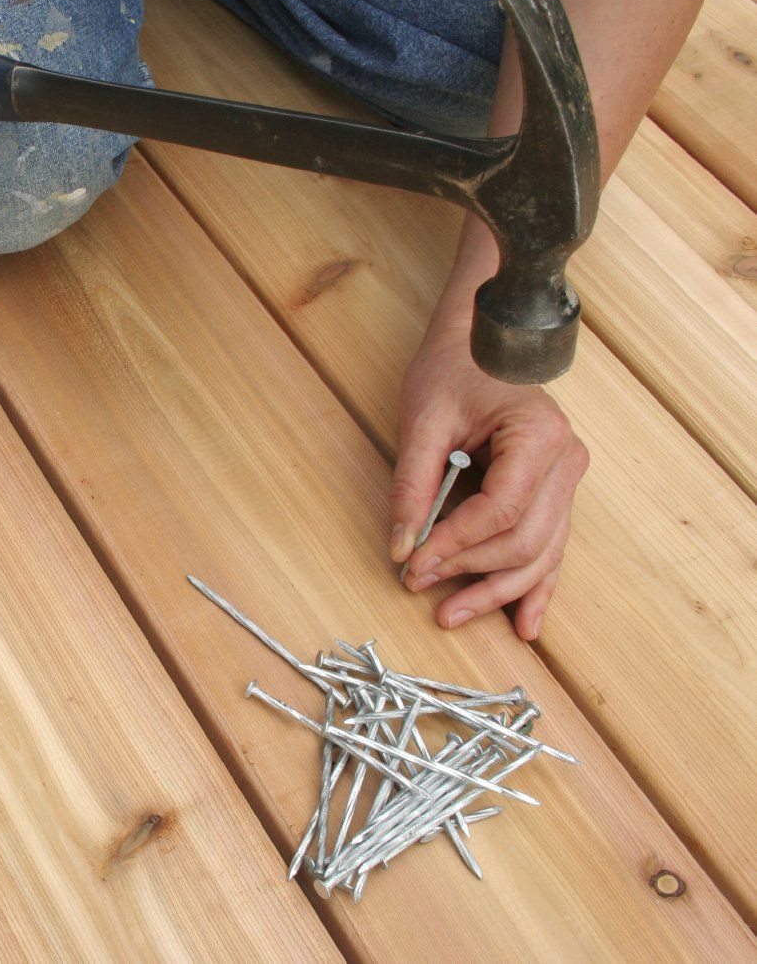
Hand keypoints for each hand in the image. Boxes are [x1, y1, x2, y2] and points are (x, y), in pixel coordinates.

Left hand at [390, 314, 589, 640]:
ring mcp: (567, 480)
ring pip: (542, 553)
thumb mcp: (422, 420)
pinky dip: (535, 587)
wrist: (484, 343)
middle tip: (421, 588)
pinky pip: (550, 548)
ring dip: (498, 591)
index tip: (415, 565)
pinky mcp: (555, 493)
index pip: (501, 510)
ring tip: (453, 616)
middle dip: (473, 573)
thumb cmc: (454, 369)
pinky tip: (524, 625)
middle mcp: (566, 461)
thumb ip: (413, 485)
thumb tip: (402, 548)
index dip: (457, 544)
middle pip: (526, 540)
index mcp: (539, 435)